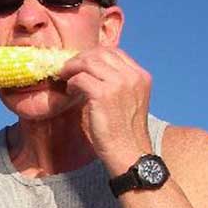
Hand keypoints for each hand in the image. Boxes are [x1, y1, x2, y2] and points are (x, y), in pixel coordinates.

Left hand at [60, 47, 152, 171]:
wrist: (129, 154)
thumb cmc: (125, 132)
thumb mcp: (129, 101)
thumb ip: (117, 84)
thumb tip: (92, 72)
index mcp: (141, 76)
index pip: (114, 52)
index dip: (94, 55)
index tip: (80, 64)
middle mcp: (133, 76)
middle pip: (100, 53)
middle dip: (80, 59)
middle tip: (67, 69)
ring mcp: (119, 84)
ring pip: (88, 62)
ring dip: (73, 69)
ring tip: (66, 79)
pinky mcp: (103, 94)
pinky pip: (80, 78)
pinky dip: (72, 83)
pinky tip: (70, 92)